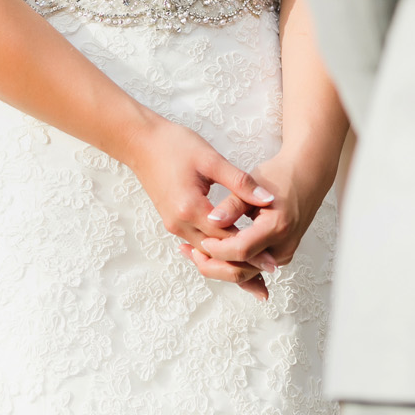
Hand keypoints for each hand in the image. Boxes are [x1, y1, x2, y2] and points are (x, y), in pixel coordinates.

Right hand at [123, 115, 277, 300]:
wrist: (140, 142)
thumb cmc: (175, 144)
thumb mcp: (210, 159)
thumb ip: (240, 182)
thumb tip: (268, 200)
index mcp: (190, 208)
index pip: (226, 239)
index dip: (251, 250)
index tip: (273, 261)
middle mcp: (180, 223)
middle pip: (215, 254)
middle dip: (242, 263)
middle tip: (270, 272)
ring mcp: (174, 224)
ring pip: (206, 252)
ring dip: (228, 261)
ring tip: (255, 271)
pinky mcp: (172, 221)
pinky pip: (197, 243)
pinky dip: (215, 251)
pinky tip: (230, 253)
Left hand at [191, 151, 331, 279]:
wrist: (307, 175)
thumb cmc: (280, 175)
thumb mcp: (253, 184)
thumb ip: (232, 206)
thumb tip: (211, 220)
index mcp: (277, 226)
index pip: (241, 250)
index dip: (217, 248)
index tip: (199, 240)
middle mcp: (284, 246)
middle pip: (243, 270)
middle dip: (214, 265)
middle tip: (190, 253)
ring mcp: (284, 254)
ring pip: (246, 272)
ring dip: (221, 266)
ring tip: (195, 254)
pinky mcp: (280, 255)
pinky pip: (253, 266)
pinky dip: (233, 262)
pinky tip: (213, 255)